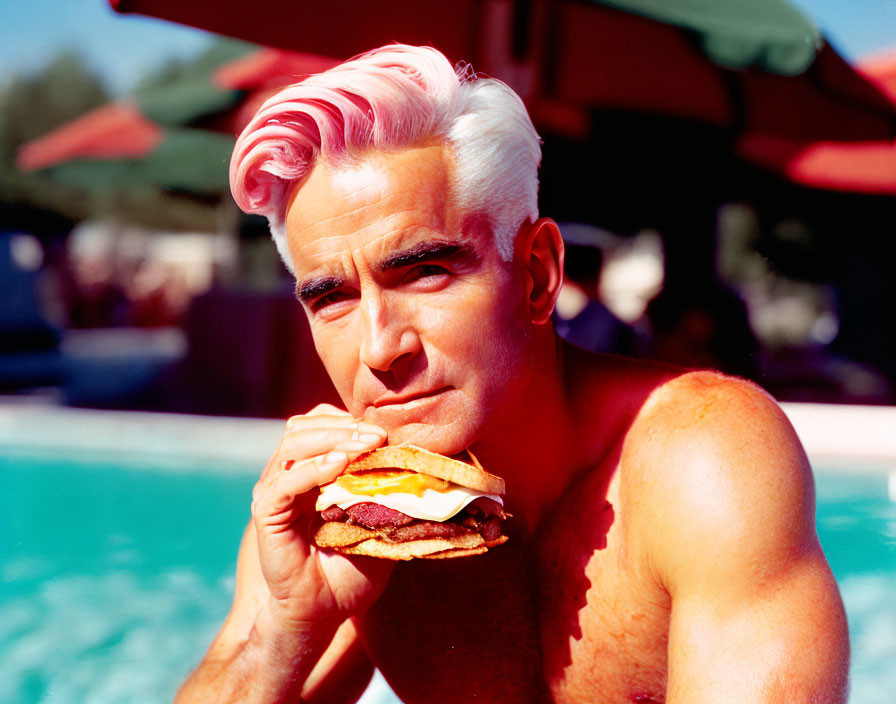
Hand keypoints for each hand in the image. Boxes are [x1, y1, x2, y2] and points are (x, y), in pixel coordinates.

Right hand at [250, 404, 392, 628]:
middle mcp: (289, 477)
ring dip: (332, 440)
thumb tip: (424, 467)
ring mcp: (275, 493)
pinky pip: (284, 483)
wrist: (321, 613)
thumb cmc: (350, 571)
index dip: (350, 422)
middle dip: (344, 427)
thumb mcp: (378, 524)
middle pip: (306, 428)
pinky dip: (312, 469)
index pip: (322, 426)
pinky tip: (339, 466)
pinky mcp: (266, 515)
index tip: (386, 431)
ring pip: (293, 445)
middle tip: (379, 436)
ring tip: (364, 446)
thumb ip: (389, 494)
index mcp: (312, 472)